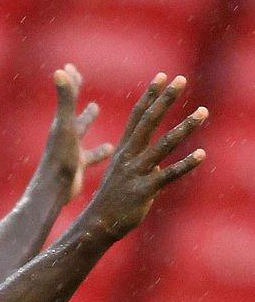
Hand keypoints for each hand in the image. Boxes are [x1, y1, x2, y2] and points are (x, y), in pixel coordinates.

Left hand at [36, 63, 113, 201]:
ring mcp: (71, 151)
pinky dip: (99, 150)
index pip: (67, 97)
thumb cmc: (60, 159)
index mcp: (62, 124)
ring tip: (95, 109)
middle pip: (72, 111)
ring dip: (87, 119)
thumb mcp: (66, 126)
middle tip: (78, 81)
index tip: (71, 66)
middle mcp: (65, 136)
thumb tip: (60, 70)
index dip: (71, 82)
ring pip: (81, 131)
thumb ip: (65, 99)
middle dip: (76, 97)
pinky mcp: (77, 167)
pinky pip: (90, 155)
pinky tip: (110, 149)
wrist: (53, 193)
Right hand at [86, 73, 206, 239]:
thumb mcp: (124, 176)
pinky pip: (169, 175)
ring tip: (203, 112)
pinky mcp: (145, 190)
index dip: (150, 96)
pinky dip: (185, 165)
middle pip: (149, 122)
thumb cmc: (111, 201)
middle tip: (180, 80)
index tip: (162, 76)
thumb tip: (160, 165)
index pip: (137, 116)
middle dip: (165, 100)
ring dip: (184, 127)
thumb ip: (142, 166)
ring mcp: (137, 172)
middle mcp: (130, 157)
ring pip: (164, 145)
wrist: (98, 224)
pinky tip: (201, 155)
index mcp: (124, 150)